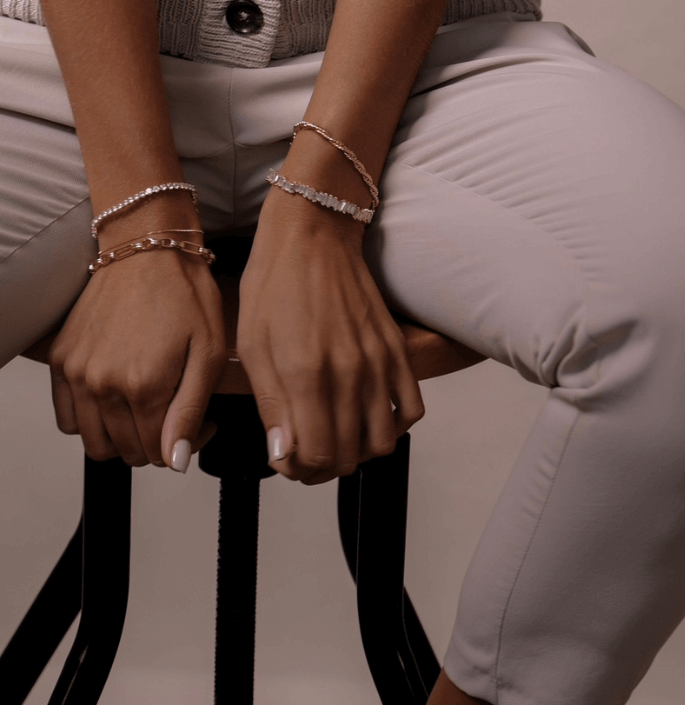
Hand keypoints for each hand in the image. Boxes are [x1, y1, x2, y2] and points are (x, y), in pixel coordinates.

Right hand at [48, 249, 226, 469]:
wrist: (147, 248)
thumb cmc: (184, 291)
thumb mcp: (207, 352)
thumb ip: (189, 411)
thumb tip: (176, 459)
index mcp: (143, 385)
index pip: (159, 453)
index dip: (184, 446)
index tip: (200, 423)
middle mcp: (103, 384)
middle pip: (127, 452)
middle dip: (157, 443)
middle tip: (177, 414)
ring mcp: (77, 373)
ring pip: (95, 442)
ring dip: (122, 437)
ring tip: (147, 409)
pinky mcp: (63, 361)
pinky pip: (68, 417)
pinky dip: (90, 420)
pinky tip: (116, 399)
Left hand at [237, 187, 424, 485]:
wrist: (313, 235)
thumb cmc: (274, 284)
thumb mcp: (253, 346)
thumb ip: (272, 406)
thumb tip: (285, 455)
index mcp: (307, 373)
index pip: (316, 457)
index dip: (298, 469)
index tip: (284, 456)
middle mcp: (350, 372)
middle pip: (349, 457)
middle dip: (322, 466)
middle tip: (303, 450)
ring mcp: (379, 361)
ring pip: (381, 442)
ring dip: (356, 452)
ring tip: (334, 435)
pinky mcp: (396, 349)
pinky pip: (411, 409)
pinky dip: (393, 426)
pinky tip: (368, 416)